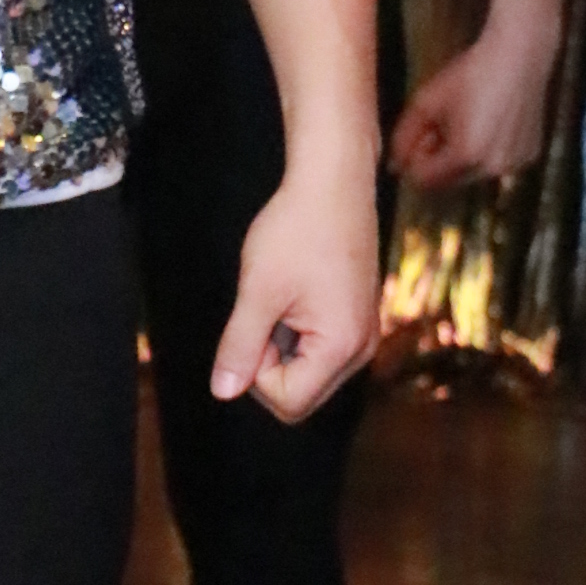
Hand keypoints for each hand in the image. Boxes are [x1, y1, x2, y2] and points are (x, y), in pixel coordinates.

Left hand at [211, 151, 380, 423]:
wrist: (333, 182)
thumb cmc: (296, 230)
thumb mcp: (258, 291)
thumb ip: (240, 347)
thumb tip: (222, 392)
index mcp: (341, 347)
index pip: (288, 402)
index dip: (257, 373)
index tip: (254, 325)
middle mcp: (362, 349)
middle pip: (301, 395)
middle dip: (270, 365)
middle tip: (263, 312)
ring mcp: (362, 335)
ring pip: (308, 373)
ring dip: (282, 348)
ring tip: (280, 299)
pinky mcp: (357, 319)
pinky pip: (320, 350)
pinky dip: (297, 333)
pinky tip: (294, 294)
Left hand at [390, 16, 559, 187]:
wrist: (519, 56)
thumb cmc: (470, 75)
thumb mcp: (428, 101)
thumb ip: (404, 136)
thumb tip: (394, 166)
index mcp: (466, 155)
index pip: (425, 180)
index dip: (416, 159)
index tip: (423, 135)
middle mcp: (493, 167)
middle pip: (451, 179)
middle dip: (440, 158)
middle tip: (444, 124)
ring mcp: (515, 163)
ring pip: (475, 173)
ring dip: (464, 155)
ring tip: (469, 119)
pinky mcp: (530, 154)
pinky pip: (498, 162)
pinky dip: (489, 150)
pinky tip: (493, 121)